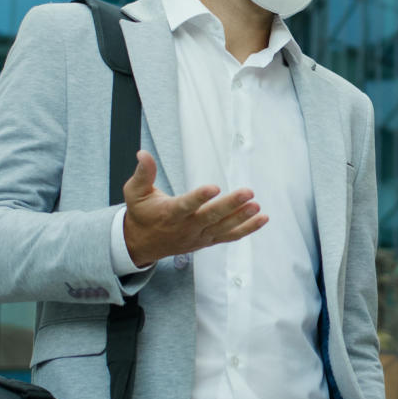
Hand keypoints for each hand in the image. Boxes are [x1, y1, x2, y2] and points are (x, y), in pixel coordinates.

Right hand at [121, 150, 268, 266]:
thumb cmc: (141, 214)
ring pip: (223, 228)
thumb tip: (143, 153)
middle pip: (211, 217)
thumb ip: (143, 174)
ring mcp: (199, 236)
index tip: (214, 187)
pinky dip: (247, 229)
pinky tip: (262, 218)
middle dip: (231, 205)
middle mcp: (186, 227)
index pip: (186, 205)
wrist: (142, 244)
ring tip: (257, 206)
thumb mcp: (135, 193)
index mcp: (169, 214)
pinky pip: (230, 236)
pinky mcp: (208, 240)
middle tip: (248, 193)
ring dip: (242, 217)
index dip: (200, 197)